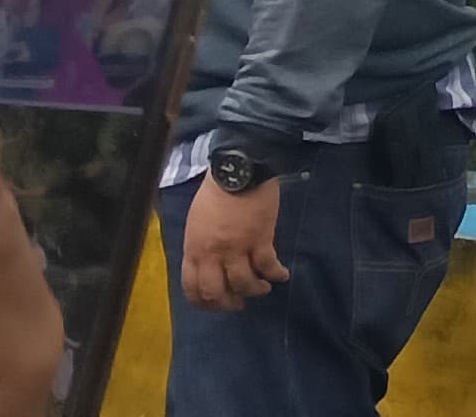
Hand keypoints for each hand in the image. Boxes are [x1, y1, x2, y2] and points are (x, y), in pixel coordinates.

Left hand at [180, 173, 289, 312]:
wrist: (238, 170)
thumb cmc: (215, 192)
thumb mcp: (197, 222)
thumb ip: (201, 245)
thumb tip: (210, 262)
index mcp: (194, 249)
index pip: (192, 288)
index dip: (205, 302)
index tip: (216, 304)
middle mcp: (212, 254)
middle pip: (217, 292)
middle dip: (228, 303)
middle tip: (239, 303)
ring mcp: (237, 248)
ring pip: (244, 283)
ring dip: (255, 291)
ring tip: (263, 289)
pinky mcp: (260, 238)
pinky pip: (268, 265)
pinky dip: (276, 274)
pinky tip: (282, 275)